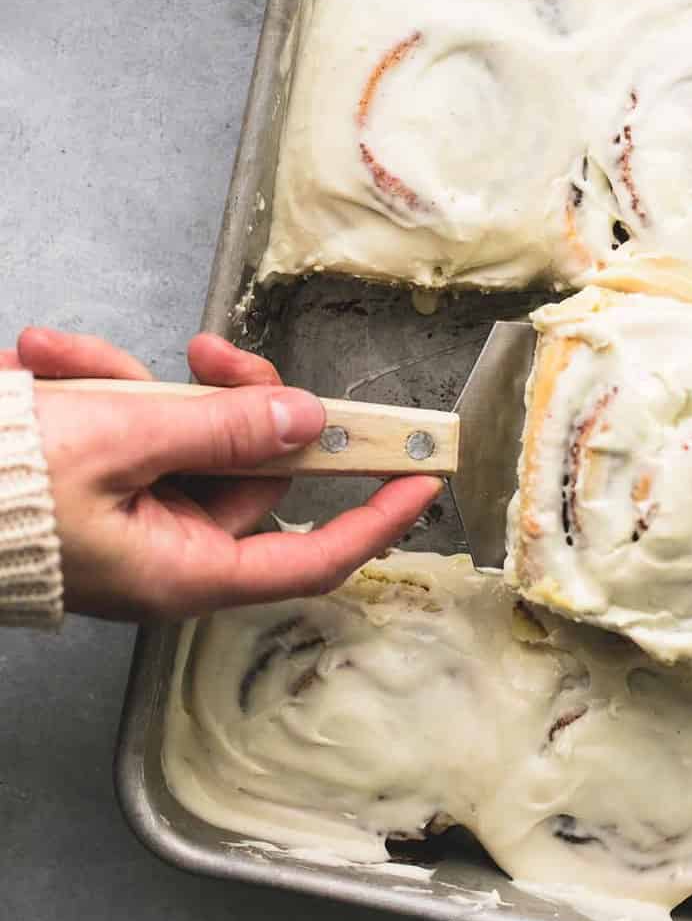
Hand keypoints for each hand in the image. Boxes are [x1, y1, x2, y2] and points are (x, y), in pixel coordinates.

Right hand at [4, 328, 440, 621]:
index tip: (423, 474)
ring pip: (180, 434)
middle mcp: (170, 551)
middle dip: (222, 399)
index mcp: (187, 569)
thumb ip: (222, 428)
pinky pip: (125, 431)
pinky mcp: (97, 489)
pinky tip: (39, 364)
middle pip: (249, 468)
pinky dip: (88, 389)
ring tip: (56, 362)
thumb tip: (305, 419)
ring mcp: (133, 520)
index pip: (314, 555)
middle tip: (198, 351)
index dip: (375, 517)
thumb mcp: (121, 443)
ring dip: (126, 384)